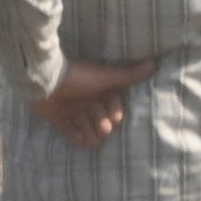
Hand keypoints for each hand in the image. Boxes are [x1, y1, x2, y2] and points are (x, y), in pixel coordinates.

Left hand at [35, 56, 156, 147]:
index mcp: (102, 93)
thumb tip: (154, 63)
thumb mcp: (106, 77)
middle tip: (93, 115)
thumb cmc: (79, 77)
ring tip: (83, 127)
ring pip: (90, 133)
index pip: (116, 112)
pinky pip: (71, 136)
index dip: (115, 115)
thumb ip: (129, 75)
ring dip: (89, 133)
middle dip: (101, 124)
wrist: (46, 81)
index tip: (113, 115)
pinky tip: (77, 135)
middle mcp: (90, 103)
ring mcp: (75, 113)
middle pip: (104, 125)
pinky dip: (76, 138)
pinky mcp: (60, 121)